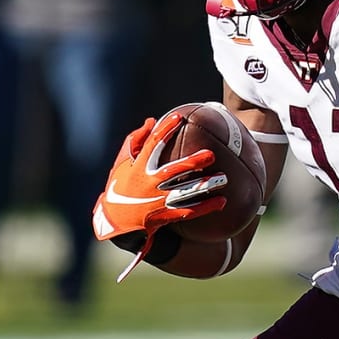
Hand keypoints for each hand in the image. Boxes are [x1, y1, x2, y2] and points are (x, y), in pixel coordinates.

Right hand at [92, 110, 226, 276]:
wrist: (116, 221)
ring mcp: (158, 201)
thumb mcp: (122, 163)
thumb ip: (135, 141)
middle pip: (173, 171)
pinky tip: (222, 201)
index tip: (178, 117)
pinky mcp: (165, 216)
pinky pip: (189, 212)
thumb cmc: (120, 186)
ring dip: (204, 186)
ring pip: (185, 193)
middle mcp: (148, 184)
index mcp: (138, 168)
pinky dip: (206, 207)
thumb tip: (150, 121)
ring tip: (223, 178)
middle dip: (192, 163)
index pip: (152, 145)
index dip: (164, 130)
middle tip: (211, 155)